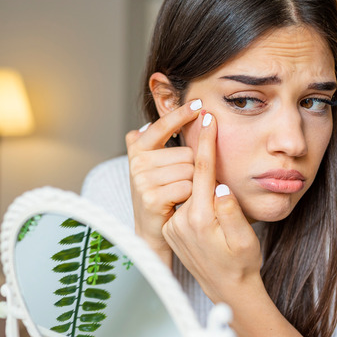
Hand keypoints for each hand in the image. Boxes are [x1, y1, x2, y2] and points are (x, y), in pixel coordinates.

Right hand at [125, 99, 201, 264]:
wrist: (152, 231)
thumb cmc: (161, 194)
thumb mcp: (157, 164)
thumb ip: (160, 140)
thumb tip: (164, 117)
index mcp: (138, 148)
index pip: (162, 126)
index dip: (180, 114)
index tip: (199, 104)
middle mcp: (137, 161)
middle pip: (186, 153)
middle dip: (192, 168)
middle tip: (180, 184)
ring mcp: (142, 179)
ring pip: (189, 170)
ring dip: (192, 184)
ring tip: (180, 194)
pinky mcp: (150, 197)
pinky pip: (186, 187)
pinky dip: (190, 196)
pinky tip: (179, 203)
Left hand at [162, 111, 262, 302]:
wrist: (227, 289)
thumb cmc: (243, 263)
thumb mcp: (245, 239)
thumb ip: (232, 212)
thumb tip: (220, 186)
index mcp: (201, 219)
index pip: (201, 170)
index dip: (205, 142)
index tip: (207, 118)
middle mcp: (182, 221)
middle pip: (189, 175)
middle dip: (197, 151)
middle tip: (202, 124)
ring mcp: (174, 226)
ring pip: (185, 187)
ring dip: (194, 173)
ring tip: (203, 161)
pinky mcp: (171, 229)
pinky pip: (183, 201)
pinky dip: (190, 191)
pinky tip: (200, 190)